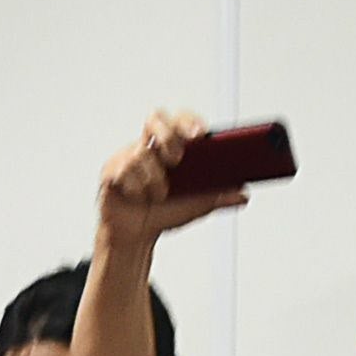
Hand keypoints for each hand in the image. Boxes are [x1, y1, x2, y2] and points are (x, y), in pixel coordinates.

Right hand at [98, 109, 255, 247]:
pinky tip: (137, 198)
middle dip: (169, 137)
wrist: (136, 237)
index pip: (180, 119)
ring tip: (158, 196)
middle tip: (178, 159)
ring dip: (155, 180)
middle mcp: (149, 146)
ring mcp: (128, 156)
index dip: (189, 121)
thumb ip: (219, 196)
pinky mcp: (111, 172)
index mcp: (171, 146)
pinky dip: (137, 189)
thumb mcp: (197, 205)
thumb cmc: (164, 213)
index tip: (202, 134)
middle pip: (156, 118)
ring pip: (142, 154)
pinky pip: (124, 172)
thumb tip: (244, 194)